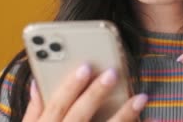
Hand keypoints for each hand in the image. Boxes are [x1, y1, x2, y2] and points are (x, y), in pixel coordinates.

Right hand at [22, 65, 148, 121]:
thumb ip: (34, 113)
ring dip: (124, 116)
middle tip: (113, 73)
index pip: (56, 107)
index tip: (86, 67)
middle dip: (95, 95)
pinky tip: (148, 121)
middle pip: (78, 117)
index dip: (70, 87)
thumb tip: (39, 85)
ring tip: (141, 98)